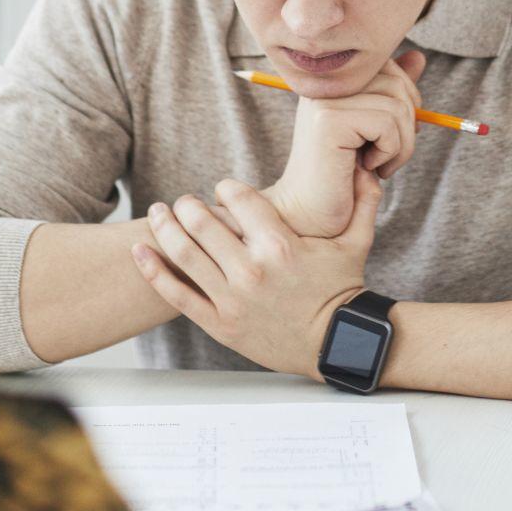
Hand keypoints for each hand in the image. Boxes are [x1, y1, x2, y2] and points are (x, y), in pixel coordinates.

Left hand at [133, 169, 381, 375]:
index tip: (224, 186)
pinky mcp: (219, 323)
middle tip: (184, 200)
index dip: (228, 187)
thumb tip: (371, 166)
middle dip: (189, 205)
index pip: (241, 200)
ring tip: (157, 212)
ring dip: (165, 228)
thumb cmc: (341, 290)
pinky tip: (140, 251)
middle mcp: (252, 270)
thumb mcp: (356, 242)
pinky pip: (178, 295)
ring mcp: (232, 298)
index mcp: (281, 245)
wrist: (333, 344)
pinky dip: (154, 271)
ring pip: (186, 254)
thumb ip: (364, 200)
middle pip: (205, 223)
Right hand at [264, 49, 425, 238]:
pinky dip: (390, 152)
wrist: (310, 216)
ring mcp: (324, 99)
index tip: (395, 133)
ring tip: (379, 164)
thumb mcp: (375, 129)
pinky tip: (368, 167)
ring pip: (397, 105)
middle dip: (408, 123)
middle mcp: (326, 83)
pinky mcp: (329, 121)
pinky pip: (387, 124)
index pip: (388, 65)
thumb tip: (418, 57)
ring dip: (401, 144)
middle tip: (389, 155)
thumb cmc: (343, 176)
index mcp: (334, 80)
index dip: (406, 98)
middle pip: (396, 82)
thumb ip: (393, 93)